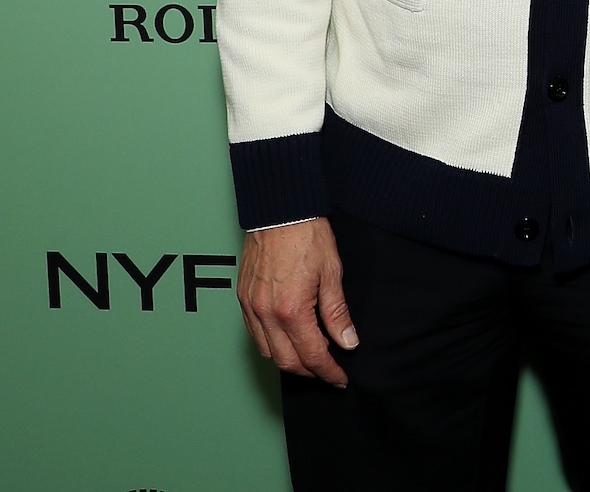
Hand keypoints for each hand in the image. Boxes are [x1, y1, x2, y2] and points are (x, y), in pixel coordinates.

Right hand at [238, 218, 357, 384]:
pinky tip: (288, 340)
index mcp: (291, 309)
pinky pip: (255, 334)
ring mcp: (250, 306)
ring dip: (289, 361)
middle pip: (286, 361)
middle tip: (329, 372)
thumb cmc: (307, 235)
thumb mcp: (332, 273)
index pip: (311, 355)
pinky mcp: (242, 298)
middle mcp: (265, 313)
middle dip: (310, 372)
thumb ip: (337, 313)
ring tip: (311, 359)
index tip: (340, 379)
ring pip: (267, 351)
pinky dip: (272, 344)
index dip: (328, 371)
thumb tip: (347, 342)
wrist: (280, 210)